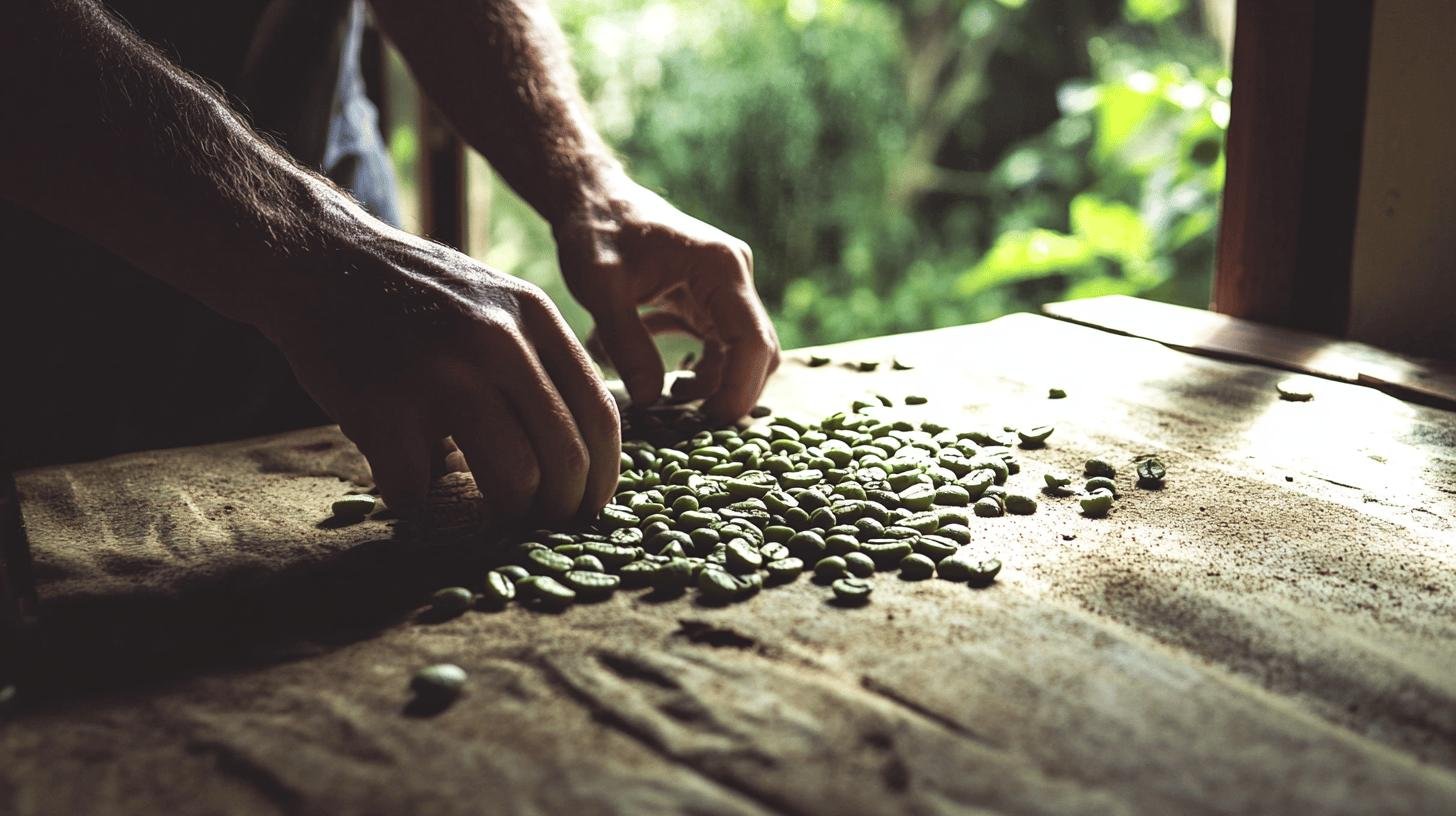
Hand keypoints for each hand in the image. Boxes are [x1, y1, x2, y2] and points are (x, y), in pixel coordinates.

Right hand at [265, 222, 619, 523]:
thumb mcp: (497, 305)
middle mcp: (499, 341)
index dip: (602, 476)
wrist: (316, 259)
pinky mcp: (384, 405)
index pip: (599, 415)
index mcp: (535, 318)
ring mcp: (442, 372)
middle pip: (565, 457)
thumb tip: (581, 456)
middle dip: (560, 509)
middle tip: (542, 525)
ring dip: (506, 515)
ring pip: (514, 481)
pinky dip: (415, 501)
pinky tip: (406, 483)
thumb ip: (540, 364)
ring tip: (488, 515)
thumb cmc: (414, 296)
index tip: (590, 508)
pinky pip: (420, 489)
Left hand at [553, 178, 780, 421]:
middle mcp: (732, 276)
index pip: (752, 340)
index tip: (712, 422)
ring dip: (712, 381)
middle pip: (756, 350)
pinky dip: (695, 365)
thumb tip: (652, 400)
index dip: (741, 388)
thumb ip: (628, 344)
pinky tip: (657, 374)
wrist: (591, 198)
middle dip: (731, 391)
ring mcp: (723, 287)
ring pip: (738, 351)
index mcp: (720, 268)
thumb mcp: (602, 290)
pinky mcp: (707, 297)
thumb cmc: (596, 233)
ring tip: (669, 400)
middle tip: (691, 423)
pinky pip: (716, 343)